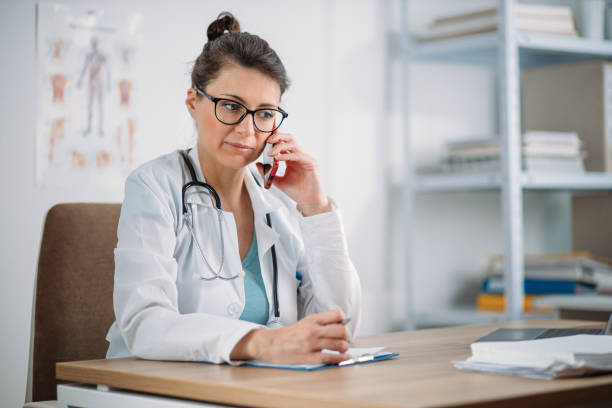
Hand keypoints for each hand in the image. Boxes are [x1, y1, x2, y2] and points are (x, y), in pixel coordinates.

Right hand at [230, 310, 350, 363]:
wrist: (270, 344)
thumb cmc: (287, 335)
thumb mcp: (303, 323)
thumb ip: (319, 323)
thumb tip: (337, 326)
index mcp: (312, 319)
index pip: (336, 314)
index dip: (343, 320)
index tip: (344, 325)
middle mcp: (313, 330)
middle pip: (341, 330)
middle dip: (346, 336)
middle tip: (345, 339)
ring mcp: (311, 344)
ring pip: (338, 344)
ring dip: (344, 347)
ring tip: (343, 348)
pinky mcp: (309, 356)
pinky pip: (329, 357)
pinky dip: (340, 358)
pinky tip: (344, 358)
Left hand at [256, 132, 330, 215]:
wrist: (308, 202)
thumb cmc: (296, 192)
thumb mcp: (278, 181)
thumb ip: (268, 173)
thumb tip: (258, 164)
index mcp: (291, 158)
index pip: (284, 143)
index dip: (275, 139)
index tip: (264, 140)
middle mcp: (299, 156)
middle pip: (290, 139)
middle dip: (278, 137)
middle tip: (268, 141)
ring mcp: (306, 158)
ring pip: (294, 144)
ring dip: (280, 147)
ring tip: (270, 153)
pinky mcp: (312, 163)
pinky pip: (299, 155)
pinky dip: (288, 155)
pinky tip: (279, 159)